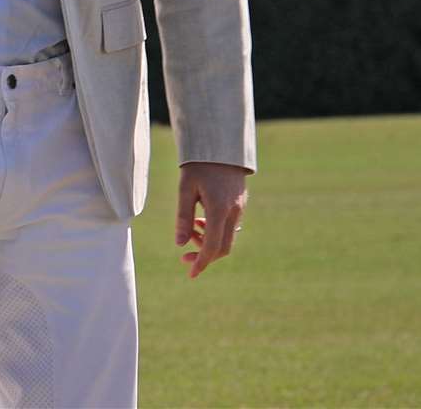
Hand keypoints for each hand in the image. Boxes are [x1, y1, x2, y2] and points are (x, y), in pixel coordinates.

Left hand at [175, 161, 248, 278]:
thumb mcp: (185, 189)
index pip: (213, 246)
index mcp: (219, 208)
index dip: (202, 262)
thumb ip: (182, 217)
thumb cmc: (198, 166)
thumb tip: (179, 243)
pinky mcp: (241, 204)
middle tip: (183, 257)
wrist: (220, 146)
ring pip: (227, 238)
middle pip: (223, 247)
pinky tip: (201, 222)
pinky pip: (230, 227)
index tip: (191, 274)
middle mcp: (233, 212)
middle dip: (204, 256)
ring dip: (208, 242)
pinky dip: (215, 231)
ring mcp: (240, 209)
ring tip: (191, 229)